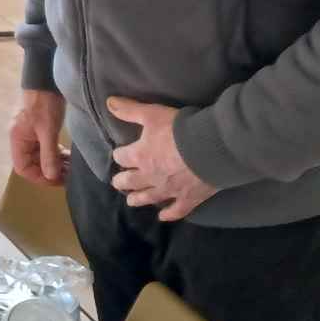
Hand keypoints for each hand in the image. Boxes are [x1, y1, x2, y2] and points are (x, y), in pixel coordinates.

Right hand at [10, 90, 68, 185]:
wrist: (46, 78)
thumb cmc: (44, 103)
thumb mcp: (48, 130)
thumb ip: (48, 154)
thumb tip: (50, 176)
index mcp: (17, 140)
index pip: (23, 168)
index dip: (39, 177)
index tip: (56, 179)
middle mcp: (21, 139)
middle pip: (32, 163)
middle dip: (50, 171)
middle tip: (68, 175)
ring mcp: (30, 133)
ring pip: (40, 156)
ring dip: (54, 162)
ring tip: (71, 166)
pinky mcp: (39, 128)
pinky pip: (45, 147)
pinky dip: (56, 153)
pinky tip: (68, 155)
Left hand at [107, 97, 216, 221]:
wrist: (211, 147)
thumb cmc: (180, 129)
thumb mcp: (152, 114)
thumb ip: (129, 110)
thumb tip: (108, 103)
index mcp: (139, 156)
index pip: (122, 157)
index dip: (120, 154)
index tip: (120, 154)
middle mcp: (150, 176)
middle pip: (130, 181)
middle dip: (122, 181)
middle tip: (118, 182)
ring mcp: (169, 190)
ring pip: (148, 198)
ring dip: (138, 199)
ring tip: (131, 201)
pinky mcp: (188, 199)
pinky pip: (176, 210)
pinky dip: (169, 214)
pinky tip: (163, 217)